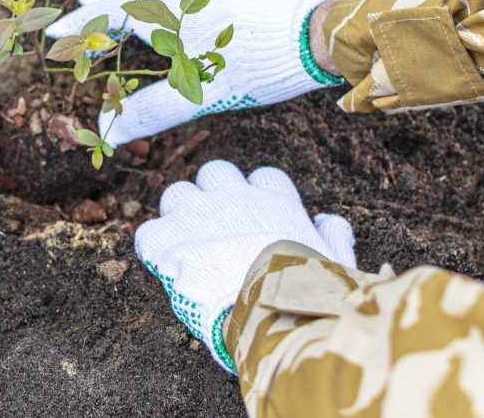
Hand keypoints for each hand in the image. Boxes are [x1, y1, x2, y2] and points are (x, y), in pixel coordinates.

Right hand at [45, 0, 339, 146]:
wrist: (311, 39)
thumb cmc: (250, 67)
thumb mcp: (195, 96)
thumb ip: (149, 112)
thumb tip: (107, 134)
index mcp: (165, 12)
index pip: (108, 16)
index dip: (79, 27)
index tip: (53, 31)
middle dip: (103, 8)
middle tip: (79, 9)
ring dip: (136, 1)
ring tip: (120, 8)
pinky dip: (166, 1)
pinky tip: (175, 10)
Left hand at [134, 160, 355, 372]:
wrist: (270, 311)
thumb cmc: (306, 291)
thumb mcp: (335, 260)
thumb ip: (333, 235)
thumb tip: (328, 220)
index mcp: (275, 200)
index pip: (264, 177)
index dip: (258, 195)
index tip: (257, 218)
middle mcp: (233, 197)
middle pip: (215, 173)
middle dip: (213, 194)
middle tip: (214, 227)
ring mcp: (197, 214)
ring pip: (177, 193)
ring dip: (179, 215)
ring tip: (185, 245)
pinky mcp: (168, 239)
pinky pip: (148, 233)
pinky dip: (154, 249)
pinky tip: (163, 267)